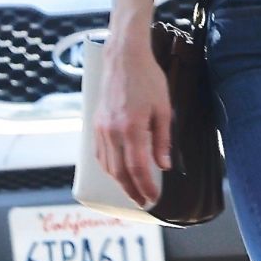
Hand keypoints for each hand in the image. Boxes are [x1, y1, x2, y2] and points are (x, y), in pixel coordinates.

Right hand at [94, 35, 172, 205]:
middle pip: (120, 172)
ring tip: (133, 190)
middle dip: (132, 191)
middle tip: (143, 201)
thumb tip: (163, 166)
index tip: (153, 198)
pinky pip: (99, 153)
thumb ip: (163, 139)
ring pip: (107, 165)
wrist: (124, 58)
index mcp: (132, 128)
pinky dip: (108, 167)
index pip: (138, 168)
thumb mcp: (164, 109)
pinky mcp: (96, 124)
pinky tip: (117, 171)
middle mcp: (113, 131)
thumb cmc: (148, 79)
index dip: (146, 187)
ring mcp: (101, 128)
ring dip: (120, 182)